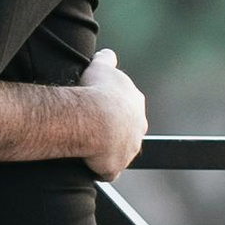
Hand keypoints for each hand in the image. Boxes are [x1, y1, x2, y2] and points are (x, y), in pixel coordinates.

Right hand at [80, 49, 147, 178]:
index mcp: (136, 104)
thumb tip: (107, 54)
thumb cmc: (98, 90)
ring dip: (106, 151)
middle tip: (94, 128)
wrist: (95, 118)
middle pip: (127, 132)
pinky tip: (87, 163)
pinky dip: (99, 169)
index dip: (114, 110)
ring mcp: (128, 150)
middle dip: (114, 132)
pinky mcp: (115, 167)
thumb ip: (107, 60)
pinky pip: (107, 171)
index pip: (127, 109)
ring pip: (119, 152)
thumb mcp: (102, 67)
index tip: (100, 109)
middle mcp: (137, 128)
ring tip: (88, 146)